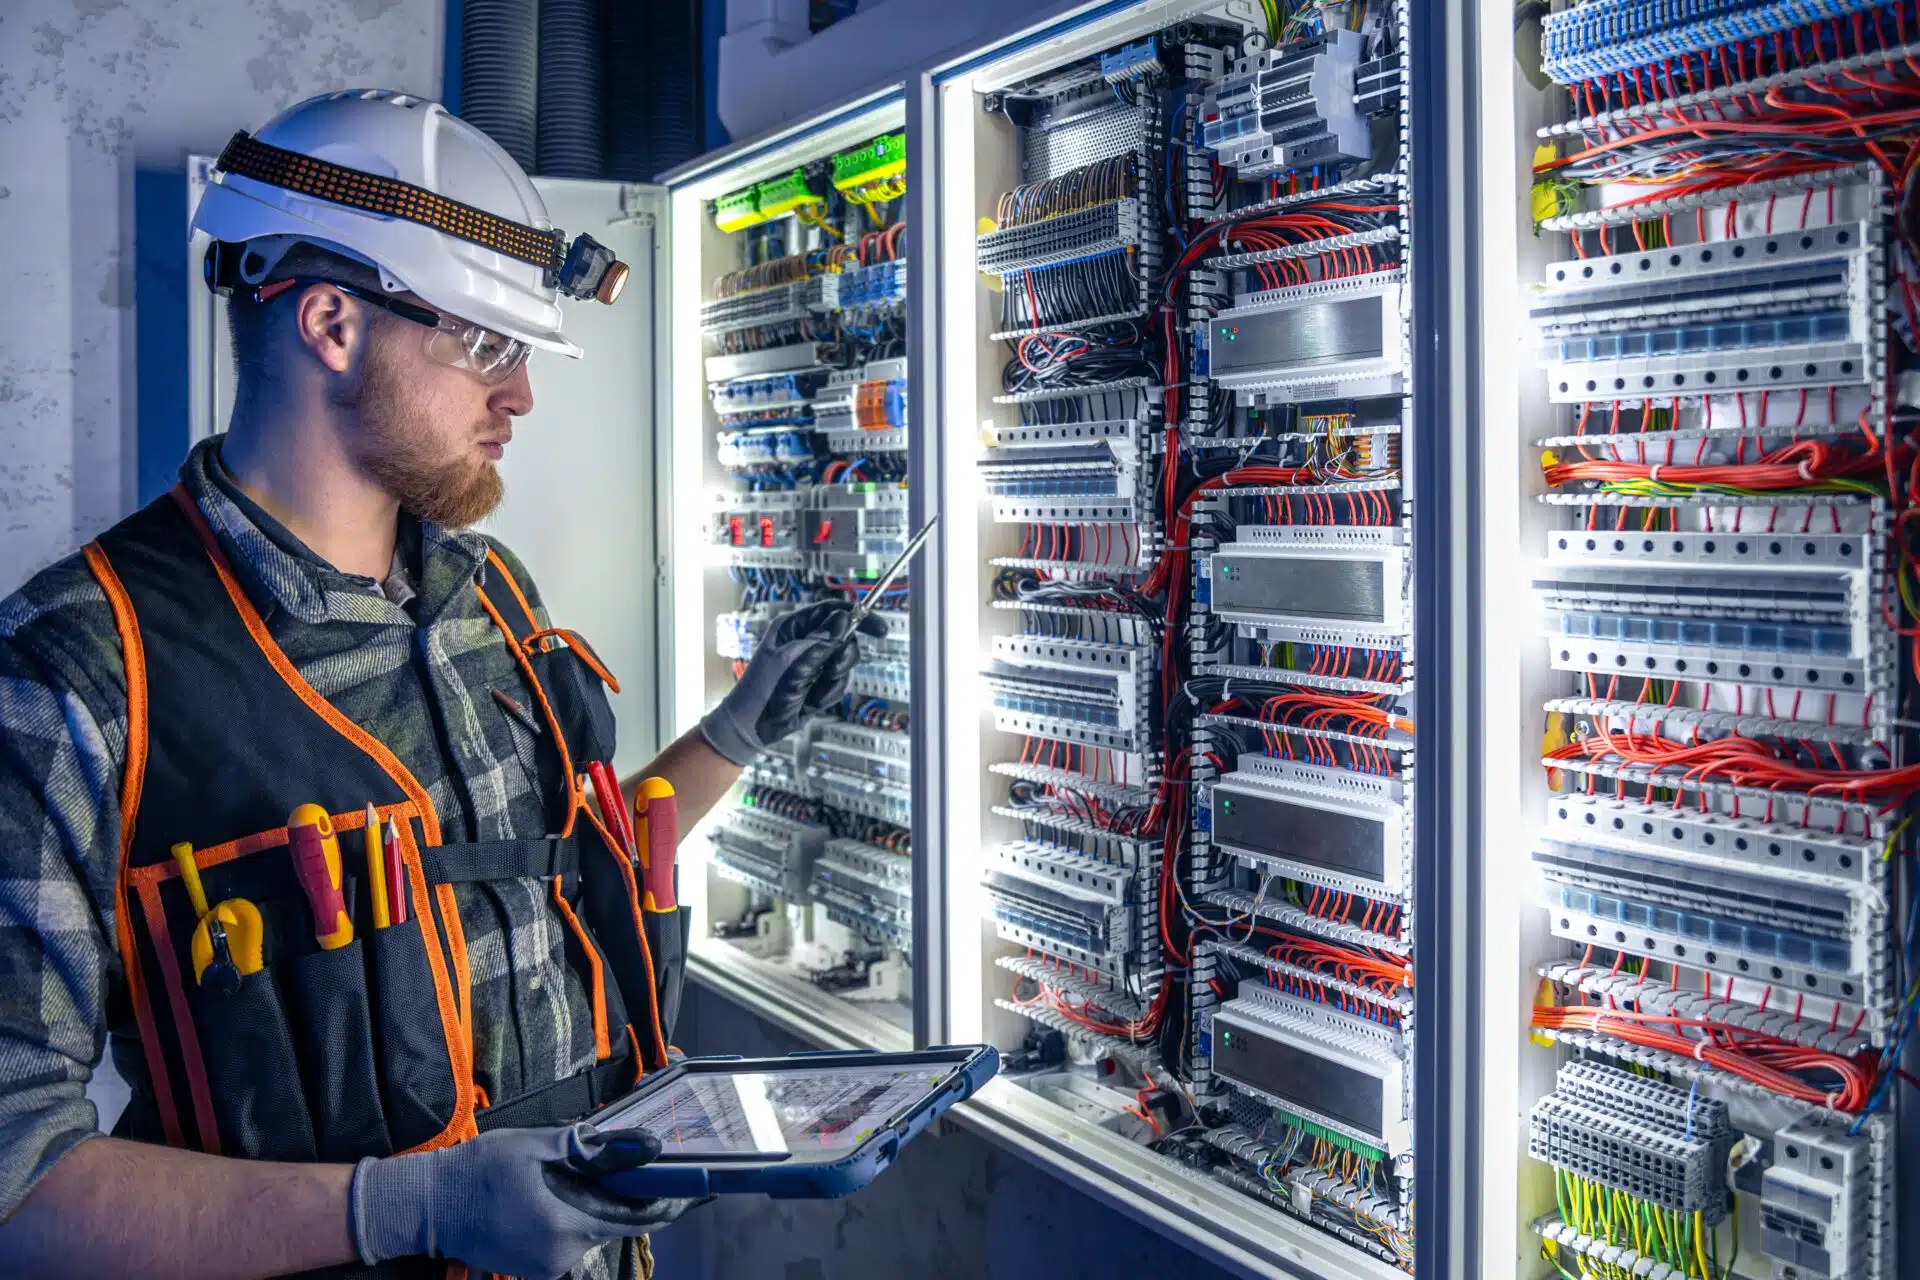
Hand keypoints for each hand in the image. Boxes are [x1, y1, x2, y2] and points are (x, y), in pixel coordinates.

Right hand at [350, 1122, 702, 1277]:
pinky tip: (556, 1193)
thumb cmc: (478, 1171)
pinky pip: (567, 1241)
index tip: (691, 1188)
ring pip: (590, 1232)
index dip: (666, 1203)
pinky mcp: (532, 1269)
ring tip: (576, 1173)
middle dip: (625, 1196)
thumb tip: (646, 1145)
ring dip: (594, 1205)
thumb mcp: (537, 1146)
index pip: (635, 1219)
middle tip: (631, 1163)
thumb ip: (593, 1148)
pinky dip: (572, 1217)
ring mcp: (546, 1267)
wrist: (425, 1207)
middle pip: (613, 1224)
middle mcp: (562, 1255)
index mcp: (567, 1224)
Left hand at [699, 599, 887, 765]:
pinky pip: (840, 682)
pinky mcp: (820, 681)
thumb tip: (844, 618)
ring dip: (833, 680)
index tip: (879, 629)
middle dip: (842, 658)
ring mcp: (814, 661)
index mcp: (793, 627)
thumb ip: (820, 641)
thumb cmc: (762, 692)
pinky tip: (811, 700)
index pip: (832, 611)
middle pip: (845, 637)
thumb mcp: (792, 663)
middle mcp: (806, 641)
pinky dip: (829, 693)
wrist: (753, 727)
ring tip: (812, 691)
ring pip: (845, 661)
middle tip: (831, 672)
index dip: (858, 616)